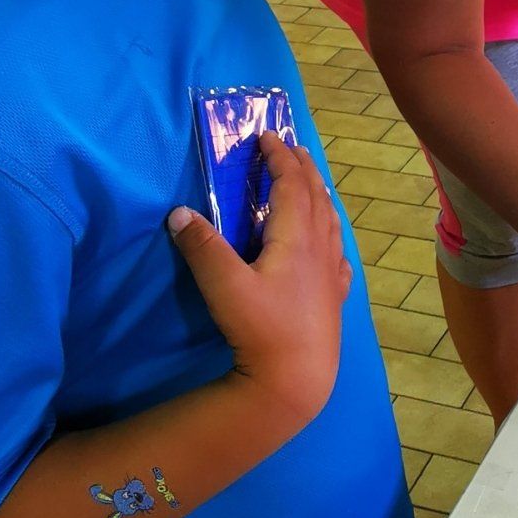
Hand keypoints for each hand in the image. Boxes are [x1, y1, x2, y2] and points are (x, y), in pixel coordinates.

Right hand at [167, 137, 351, 426]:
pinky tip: (334, 249)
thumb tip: (179, 213)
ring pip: (331, 223)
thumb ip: (202, 247)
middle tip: (292, 148)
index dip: (280, 157)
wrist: (297, 380)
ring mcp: (331, 275)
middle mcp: (320, 250)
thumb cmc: (262, 330)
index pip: (291, 184)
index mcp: (297, 237)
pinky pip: (338, 255)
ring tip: (313, 185)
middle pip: (316, 197)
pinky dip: (332, 237)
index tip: (268, 137)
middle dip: (303, 169)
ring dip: (320, 197)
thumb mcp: (224, 286)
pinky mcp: (334, 300)